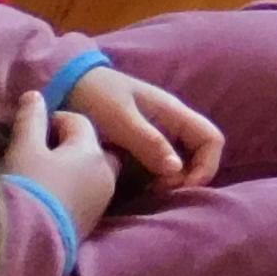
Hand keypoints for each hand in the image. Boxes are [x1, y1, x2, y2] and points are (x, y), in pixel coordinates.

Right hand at [1, 90, 117, 242]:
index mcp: (93, 152)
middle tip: (39, 152)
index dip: (53, 121)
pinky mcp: (91, 223)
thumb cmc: (27, 189)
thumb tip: (35, 95)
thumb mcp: (23, 149)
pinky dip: (72, 188)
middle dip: (69, 145)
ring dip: (72, 168)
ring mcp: (101, 201)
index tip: (31, 129)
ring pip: (91, 172)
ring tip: (42, 173)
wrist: (27, 244)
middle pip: (91, 148)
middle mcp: (105, 174)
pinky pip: (86, 194)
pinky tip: (48, 195)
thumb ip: (31, 120)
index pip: (78, 122)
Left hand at [65, 67, 222, 192]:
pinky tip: (133, 186)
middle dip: (187, 178)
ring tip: (145, 191)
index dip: (206, 166)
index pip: (211, 139)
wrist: (65, 84)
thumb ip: (148, 142)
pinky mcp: (138, 147)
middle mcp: (171, 125)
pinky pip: (157, 166)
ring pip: (178, 164)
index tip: (181, 186)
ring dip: (169, 181)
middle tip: (159, 191)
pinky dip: (153, 180)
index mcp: (173, 113)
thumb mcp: (120, 119)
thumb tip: (177, 170)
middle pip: (199, 154)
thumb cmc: (94, 96)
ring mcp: (155, 136)